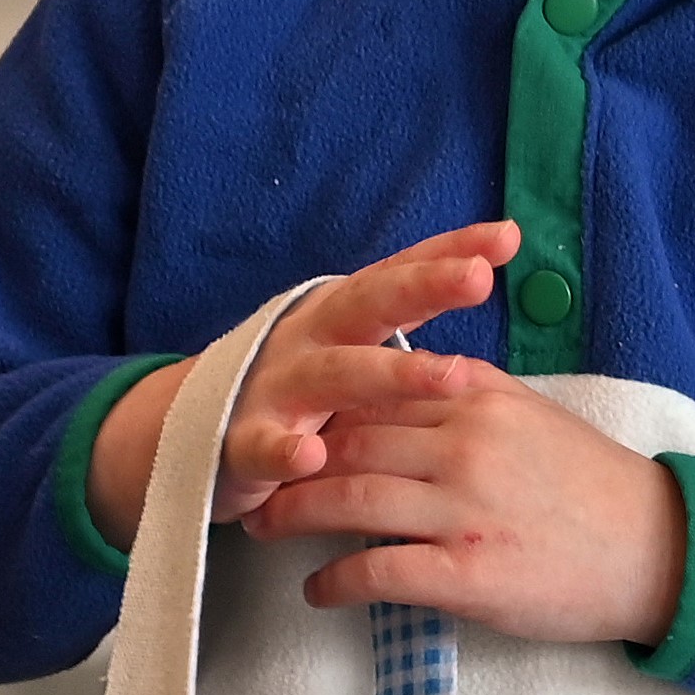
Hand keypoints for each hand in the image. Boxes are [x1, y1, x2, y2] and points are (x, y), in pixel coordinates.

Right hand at [85, 221, 518, 549]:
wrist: (188, 433)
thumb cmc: (294, 390)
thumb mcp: (348, 348)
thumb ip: (405, 318)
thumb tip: (483, 269)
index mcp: (340, 315)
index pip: (399, 274)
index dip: (448, 253)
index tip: (506, 237)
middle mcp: (309, 338)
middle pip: (370, 304)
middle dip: (423, 289)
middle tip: (477, 280)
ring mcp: (272, 387)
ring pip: (334, 374)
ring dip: (388, 375)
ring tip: (446, 377)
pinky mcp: (238, 442)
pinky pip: (260, 446)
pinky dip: (282, 451)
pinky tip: (308, 456)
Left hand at [239, 362, 687, 648]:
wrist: (658, 550)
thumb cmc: (593, 487)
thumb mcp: (534, 416)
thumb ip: (470, 395)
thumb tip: (413, 382)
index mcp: (476, 399)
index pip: (374, 395)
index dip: (319, 413)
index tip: (284, 427)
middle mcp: (463, 446)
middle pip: (346, 444)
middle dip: (290, 463)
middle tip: (253, 479)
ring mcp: (462, 511)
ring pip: (346, 501)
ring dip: (293, 516)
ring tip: (265, 528)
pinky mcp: (466, 575)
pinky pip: (375, 573)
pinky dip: (333, 583)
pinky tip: (317, 591)